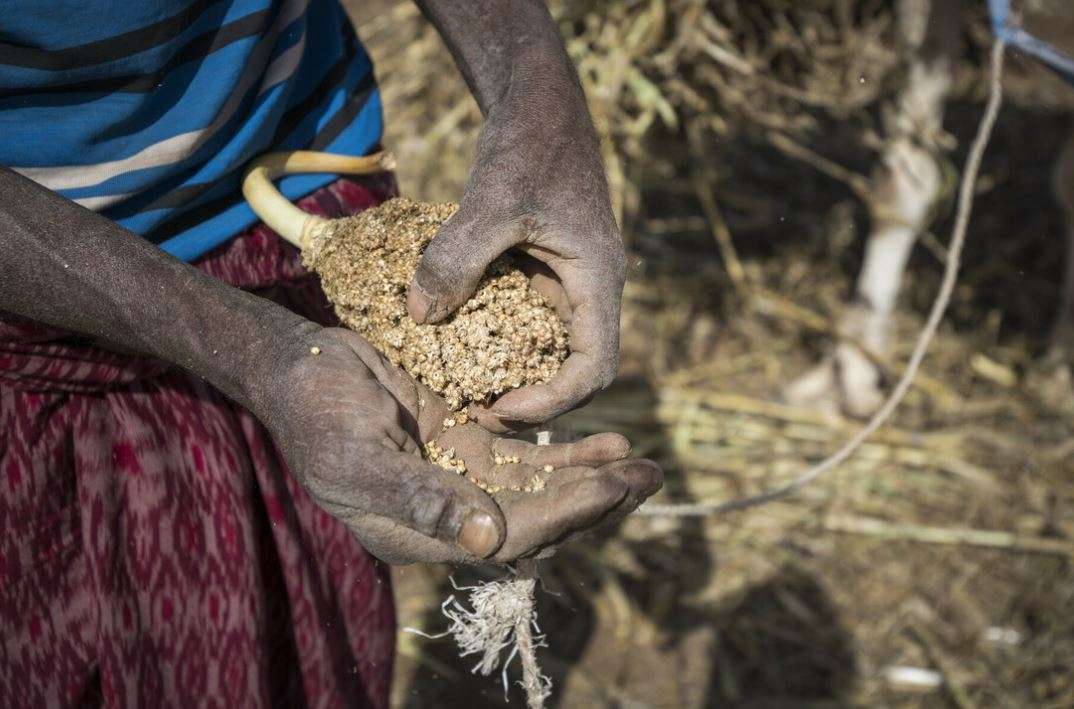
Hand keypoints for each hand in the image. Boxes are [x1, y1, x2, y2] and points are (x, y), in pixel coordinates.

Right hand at [255, 326, 660, 564]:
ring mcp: (461, 475)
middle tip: (651, 475)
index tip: (612, 488)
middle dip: (595, 499)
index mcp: (421, 533)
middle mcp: (450, 513)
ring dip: (592, 476)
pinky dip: (567, 449)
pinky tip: (607, 440)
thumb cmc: (316, 415)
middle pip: (538, 516)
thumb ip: (418, 497)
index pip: (510, 535)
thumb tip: (488, 539)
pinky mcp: (467, 441)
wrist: (299, 368)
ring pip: (540, 486)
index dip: (564, 513)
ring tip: (644, 464)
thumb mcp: (356, 457)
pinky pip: (527, 453)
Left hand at [406, 66, 625, 430]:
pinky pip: (528, 323)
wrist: (538, 106)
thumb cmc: (528, 147)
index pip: (595, 367)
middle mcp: (590, 290)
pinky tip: (461, 344)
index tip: (501, 407)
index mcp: (597, 280)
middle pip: (575, 370)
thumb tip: (419, 317)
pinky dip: (501, 342)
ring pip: (551, 350)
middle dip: (531, 400)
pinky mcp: (545, 273)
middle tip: (477, 411)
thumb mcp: (490, 201)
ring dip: (516, 376)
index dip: (553, 401)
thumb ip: (456, 258)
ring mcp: (569, 283)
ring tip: (467, 389)